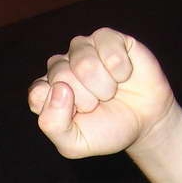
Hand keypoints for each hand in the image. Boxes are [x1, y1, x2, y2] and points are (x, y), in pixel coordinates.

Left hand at [29, 29, 174, 158]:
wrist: (144, 122)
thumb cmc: (105, 132)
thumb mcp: (74, 144)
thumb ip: (53, 125)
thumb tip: (58, 88)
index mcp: (45, 92)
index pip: (37, 93)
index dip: (61, 109)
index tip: (77, 116)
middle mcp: (60, 67)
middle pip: (60, 76)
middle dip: (85, 99)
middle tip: (97, 105)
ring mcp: (82, 49)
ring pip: (84, 63)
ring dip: (103, 86)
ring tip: (110, 92)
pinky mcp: (107, 38)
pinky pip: (109, 51)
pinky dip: (121, 71)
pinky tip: (124, 76)